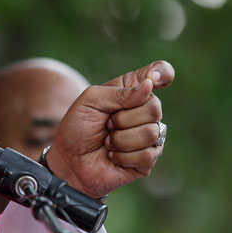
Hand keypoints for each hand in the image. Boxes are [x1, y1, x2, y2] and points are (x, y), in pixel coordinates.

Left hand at [46, 60, 174, 197]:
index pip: (160, 73)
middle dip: (123, 119)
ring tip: (108, 142)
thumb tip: (149, 85)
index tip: (152, 79)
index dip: (162, 73)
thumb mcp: (89, 101)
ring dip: (120, 140)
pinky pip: (147, 155)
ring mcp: (150, 136)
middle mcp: (145, 111)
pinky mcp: (148, 159)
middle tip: (107, 125)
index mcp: (132, 91)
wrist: (69, 159)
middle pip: (154, 107)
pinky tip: (113, 156)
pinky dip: (122, 157)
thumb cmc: (78, 127)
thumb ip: (118, 93)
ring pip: (150, 133)